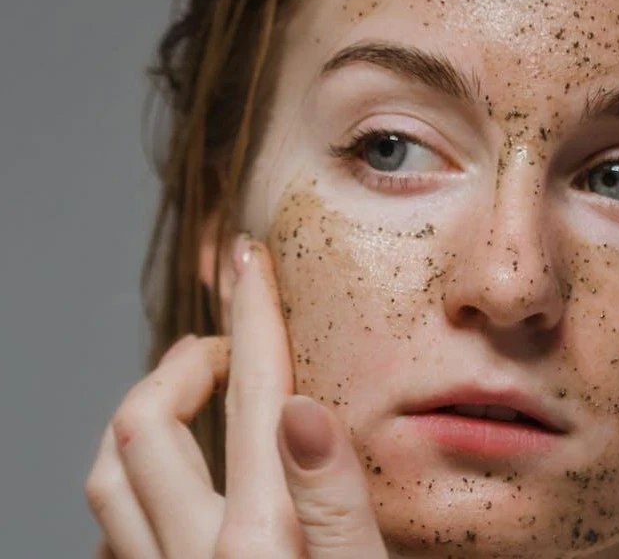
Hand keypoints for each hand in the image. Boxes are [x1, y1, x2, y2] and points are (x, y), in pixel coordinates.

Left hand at [85, 236, 386, 557]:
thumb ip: (335, 501)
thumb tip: (300, 409)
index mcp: (259, 538)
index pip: (252, 396)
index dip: (253, 317)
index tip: (251, 261)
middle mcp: (192, 553)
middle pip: (148, 425)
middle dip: (183, 363)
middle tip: (220, 346)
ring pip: (111, 477)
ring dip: (144, 415)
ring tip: (188, 391)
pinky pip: (113, 531)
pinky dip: (133, 481)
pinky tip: (170, 478)